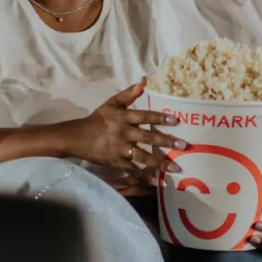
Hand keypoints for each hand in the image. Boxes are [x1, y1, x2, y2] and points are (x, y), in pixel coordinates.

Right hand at [64, 78, 187, 181]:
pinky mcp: (116, 162)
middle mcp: (124, 133)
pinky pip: (132, 170)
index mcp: (123, 117)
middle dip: (166, 141)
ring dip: (159, 162)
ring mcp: (120, 149)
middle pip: (148, 136)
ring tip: (175, 167)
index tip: (176, 121)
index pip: (145, 116)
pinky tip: (157, 181)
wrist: (77, 137)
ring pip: (142, 156)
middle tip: (183, 145)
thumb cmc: (97, 119)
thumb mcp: (111, 103)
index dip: (160, 118)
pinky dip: (144, 176)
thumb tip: (144, 80)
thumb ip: (129, 94)